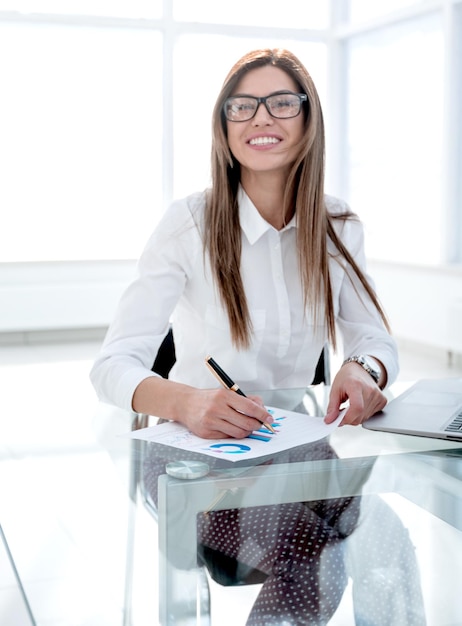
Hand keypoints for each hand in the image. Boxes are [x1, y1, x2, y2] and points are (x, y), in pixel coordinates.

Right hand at [132, 377, 271, 438]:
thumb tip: (262, 409)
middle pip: (246, 422)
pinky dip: (233, 434)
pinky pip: (227, 437)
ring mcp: (210, 421)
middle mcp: (217, 408)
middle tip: (260, 425)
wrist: (185, 404)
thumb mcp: (226, 392)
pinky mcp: (206, 433)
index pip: (249, 407)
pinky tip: (231, 428)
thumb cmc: (209, 398)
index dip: (262, 414)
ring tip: (246, 426)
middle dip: (257, 426)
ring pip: (238, 433)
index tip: (270, 419)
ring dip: (246, 431)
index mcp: (224, 395)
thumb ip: (246, 399)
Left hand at [324, 363, 386, 425]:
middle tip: (342, 411)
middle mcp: (370, 390)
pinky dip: (363, 415)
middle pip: (360, 416)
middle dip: (348, 418)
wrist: (360, 369)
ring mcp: (378, 396)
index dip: (347, 418)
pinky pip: (372, 416)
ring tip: (350, 406)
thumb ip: (332, 406)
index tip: (338, 420)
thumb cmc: (347, 377)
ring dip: (355, 417)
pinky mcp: (383, 400)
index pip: (357, 408)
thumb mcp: (335, 389)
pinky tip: (359, 405)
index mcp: (356, 385)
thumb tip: (330, 420)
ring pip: (365, 418)